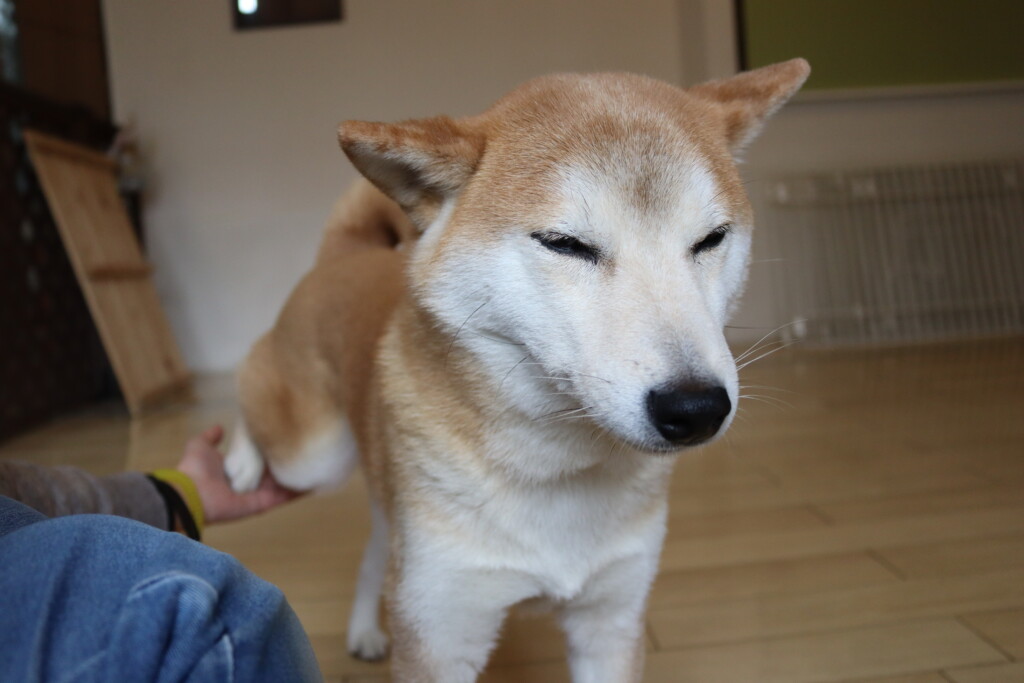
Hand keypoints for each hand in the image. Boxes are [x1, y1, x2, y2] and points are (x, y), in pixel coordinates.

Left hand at [175, 425, 302, 524]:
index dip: (271, 451)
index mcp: (235, 470)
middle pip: (273, 473)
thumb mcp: (200, 446)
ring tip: (317, 465)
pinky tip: (314, 483)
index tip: (285, 439)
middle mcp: (248, 483)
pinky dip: (298, 492)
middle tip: (307, 449)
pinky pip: (282, 498)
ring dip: (297, 477)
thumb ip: (210, 438)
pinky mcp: (261, 504)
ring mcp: (256, 495)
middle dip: (288, 463)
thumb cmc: (193, 470)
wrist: (189, 493)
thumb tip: (220, 427)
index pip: (258, 461)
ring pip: (282, 485)